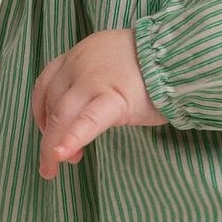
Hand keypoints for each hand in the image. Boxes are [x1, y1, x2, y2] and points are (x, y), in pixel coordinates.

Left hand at [32, 28, 166, 178]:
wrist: (181, 53)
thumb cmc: (155, 63)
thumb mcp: (114, 60)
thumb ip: (95, 81)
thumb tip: (83, 114)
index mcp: (80, 53)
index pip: (46, 82)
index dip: (40, 110)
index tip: (45, 130)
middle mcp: (80, 63)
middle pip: (52, 102)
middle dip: (48, 134)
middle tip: (53, 159)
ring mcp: (95, 79)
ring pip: (61, 114)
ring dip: (52, 145)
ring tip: (52, 168)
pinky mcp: (115, 98)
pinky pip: (87, 121)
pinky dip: (71, 139)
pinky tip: (62, 155)